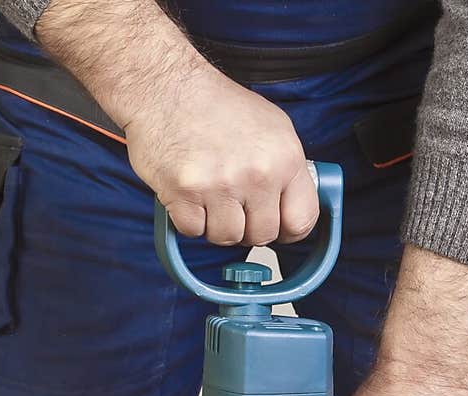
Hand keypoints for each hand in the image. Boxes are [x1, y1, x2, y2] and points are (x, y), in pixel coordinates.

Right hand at [37, 0, 317, 246]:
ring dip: (216, 224)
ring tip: (209, 194)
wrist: (165, 85)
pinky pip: (194, 231)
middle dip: (247, 226)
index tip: (276, 224)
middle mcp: (257, 173)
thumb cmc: (216, 104)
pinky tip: (188, 192)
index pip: (302, 220)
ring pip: (228, 238)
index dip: (288, 229)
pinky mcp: (185, 193)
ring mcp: (220, 185)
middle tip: (233, 203)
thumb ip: (287, 170)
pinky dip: (189, 219)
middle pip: (262, 235)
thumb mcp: (271, 126)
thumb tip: (293, 206)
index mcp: (285, 157)